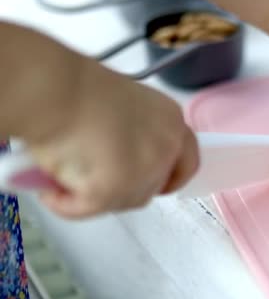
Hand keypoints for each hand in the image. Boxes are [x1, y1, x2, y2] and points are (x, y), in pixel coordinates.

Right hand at [24, 61, 198, 218]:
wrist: (54, 89)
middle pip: (154, 187)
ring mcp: (144, 172)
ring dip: (96, 196)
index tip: (158, 185)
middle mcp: (167, 148)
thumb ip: (139, 135)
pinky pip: (87, 209)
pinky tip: (50, 187)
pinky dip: (66, 204)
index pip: (188, 162)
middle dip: (127, 189)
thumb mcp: (126, 108)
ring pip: (123, 202)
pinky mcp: (113, 191)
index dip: (172, 177)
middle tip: (95, 177)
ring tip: (65, 172)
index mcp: (172, 122)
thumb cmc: (77, 88)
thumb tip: (122, 159)